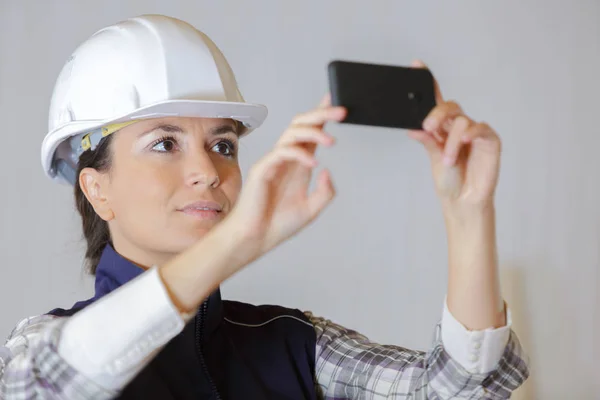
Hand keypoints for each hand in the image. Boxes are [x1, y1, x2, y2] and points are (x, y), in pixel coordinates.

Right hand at [224, 94, 345, 262]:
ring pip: (292, 133)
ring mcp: (273, 162)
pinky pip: (282, 152)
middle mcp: (286, 159)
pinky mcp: (263, 169)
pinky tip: (312, 163)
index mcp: (298, 165)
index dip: (322, 116)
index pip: (310, 134)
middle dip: (321, 114)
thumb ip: (324, 192)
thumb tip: (327, 170)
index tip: (336, 104)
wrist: (255, 239)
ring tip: (331, 140)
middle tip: (341, 111)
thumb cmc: (276, 224)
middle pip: (302, 125)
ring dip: (314, 132)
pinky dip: (299, 154)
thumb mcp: (310, 209)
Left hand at [407, 60, 500, 214]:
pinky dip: (471, 133)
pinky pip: (480, 128)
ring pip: (461, 121)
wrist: (462, 201)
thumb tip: (413, 127)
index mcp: (442, 128)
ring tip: (448, 159)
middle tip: (428, 128)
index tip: (416, 64)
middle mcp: (458, 126)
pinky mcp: (489, 141)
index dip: (427, 82)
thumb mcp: (433, 158)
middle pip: (449, 106)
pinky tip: (465, 140)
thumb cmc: (449, 180)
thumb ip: (427, 141)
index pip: (434, 100)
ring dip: (451, 141)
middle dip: (437, 114)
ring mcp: (474, 132)